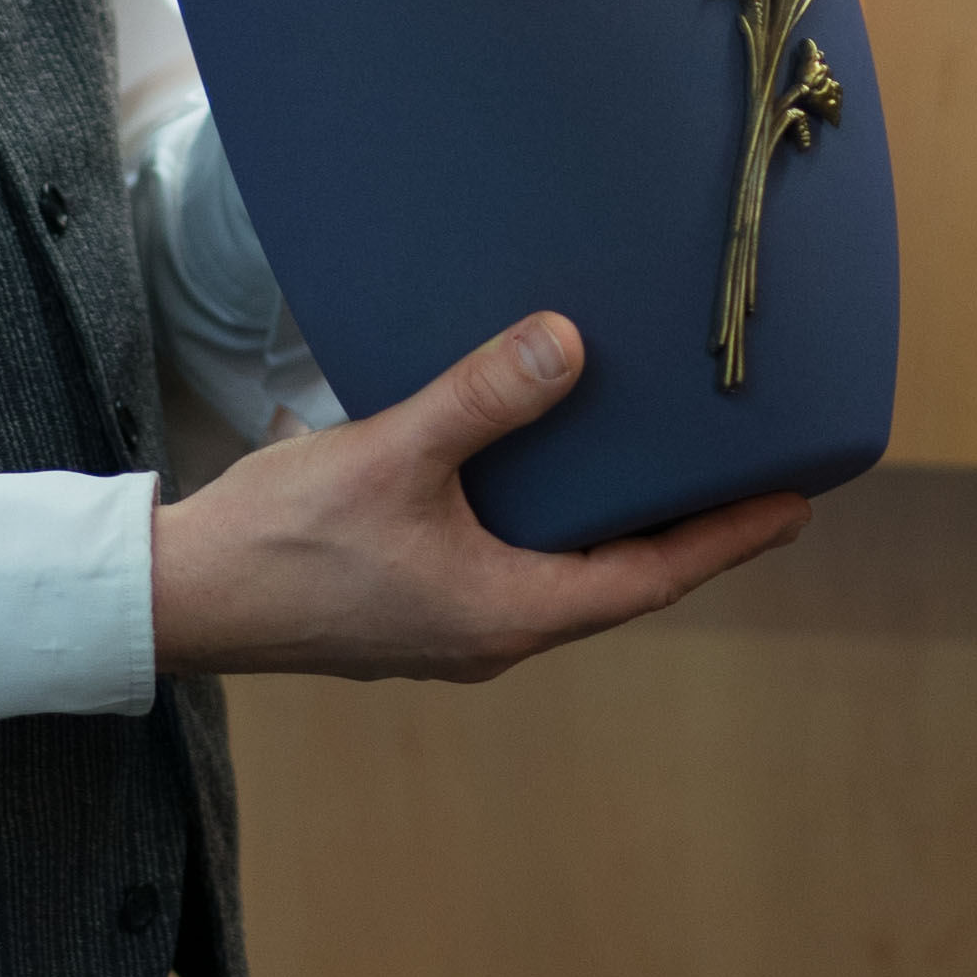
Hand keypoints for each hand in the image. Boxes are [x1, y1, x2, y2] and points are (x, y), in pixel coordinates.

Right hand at [146, 310, 804, 679]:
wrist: (179, 597)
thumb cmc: (282, 538)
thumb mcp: (394, 454)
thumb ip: (482, 399)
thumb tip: (567, 344)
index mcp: (508, 613)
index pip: (652, 578)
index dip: (727, 540)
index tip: (796, 508)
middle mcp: (491, 633)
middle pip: (617, 582)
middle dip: (682, 533)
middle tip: (745, 481)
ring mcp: (449, 627)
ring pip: (561, 574)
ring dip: (611, 528)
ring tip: (657, 470)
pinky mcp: (411, 608)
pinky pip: (509, 564)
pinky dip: (548, 523)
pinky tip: (538, 473)